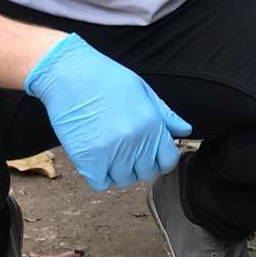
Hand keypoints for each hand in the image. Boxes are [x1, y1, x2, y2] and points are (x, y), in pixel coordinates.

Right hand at [23, 35, 191, 191]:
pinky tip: (94, 158)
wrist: (69, 73)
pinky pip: (100, 183)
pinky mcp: (88, 160)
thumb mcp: (143, 90)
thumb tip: (186, 130)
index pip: (168, 162)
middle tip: (124, 150)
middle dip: (138, 166)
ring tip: (108, 151)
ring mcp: (111, 153)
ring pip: (123, 180)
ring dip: (117, 171)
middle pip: (146, 174)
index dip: (160, 160)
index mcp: (152, 125)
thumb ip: (166, 115)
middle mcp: (135, 142)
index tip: (149, 154)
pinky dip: (98, 175)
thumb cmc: (106, 78)